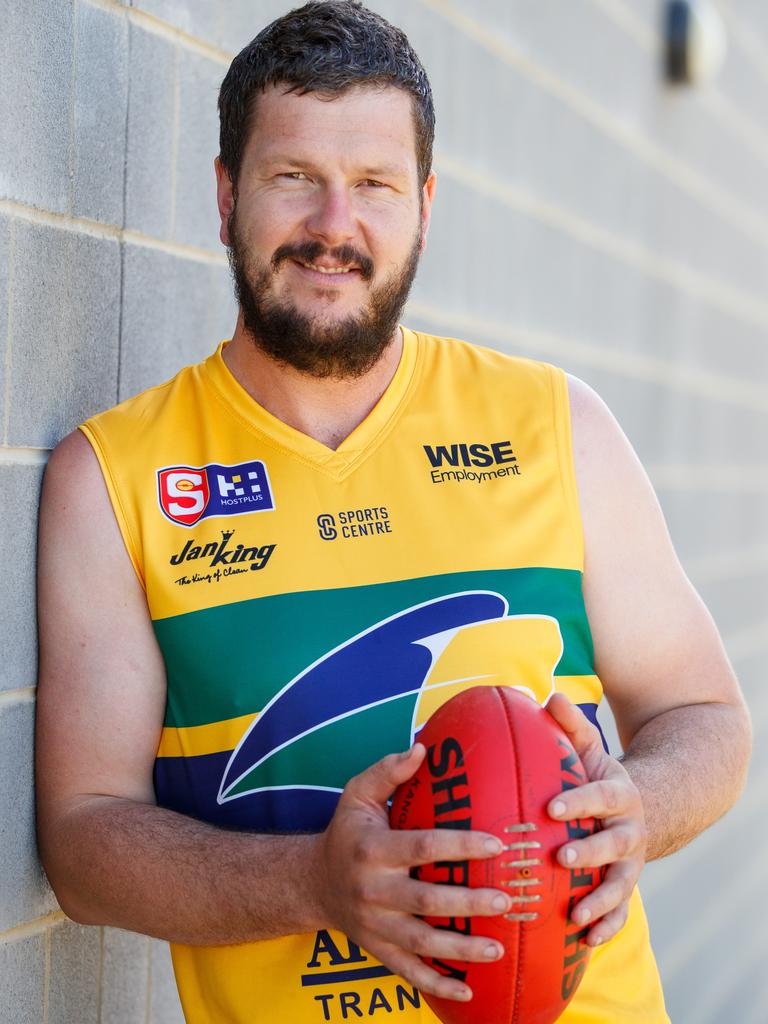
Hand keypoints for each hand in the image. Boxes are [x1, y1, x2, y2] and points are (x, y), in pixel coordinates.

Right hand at [315, 744, 512, 1002]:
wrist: (310, 883)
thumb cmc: (346, 833)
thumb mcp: (357, 794)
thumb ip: (388, 771)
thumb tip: (423, 747)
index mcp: (372, 849)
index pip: (422, 847)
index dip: (461, 845)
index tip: (497, 843)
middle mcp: (373, 890)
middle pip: (427, 901)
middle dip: (469, 903)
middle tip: (507, 899)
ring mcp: (374, 925)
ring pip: (422, 943)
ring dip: (462, 949)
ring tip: (499, 946)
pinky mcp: (377, 950)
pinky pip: (408, 972)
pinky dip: (437, 985)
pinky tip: (470, 991)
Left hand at [546, 693, 647, 945]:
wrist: (642, 809)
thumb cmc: (597, 778)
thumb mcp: (590, 750)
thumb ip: (570, 728)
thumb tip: (548, 696)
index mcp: (618, 794)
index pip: (599, 797)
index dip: (579, 802)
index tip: (552, 807)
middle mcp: (629, 830)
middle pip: (613, 844)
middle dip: (589, 852)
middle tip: (561, 859)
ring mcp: (630, 862)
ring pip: (620, 884)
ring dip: (599, 899)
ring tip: (574, 914)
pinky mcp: (626, 886)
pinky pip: (621, 912)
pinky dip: (606, 926)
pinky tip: (585, 941)